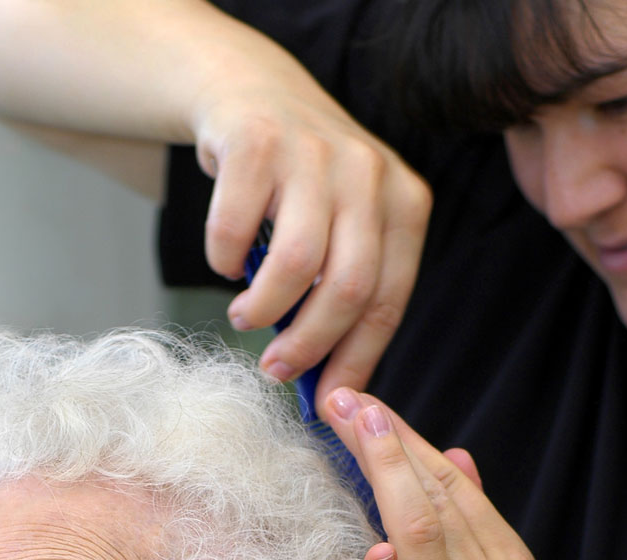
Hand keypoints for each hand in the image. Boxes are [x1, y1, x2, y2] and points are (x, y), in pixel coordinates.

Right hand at [192, 69, 430, 403]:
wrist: (253, 91)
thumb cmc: (301, 184)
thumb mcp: (345, 228)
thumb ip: (347, 294)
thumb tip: (334, 389)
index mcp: (404, 203)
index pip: (387, 302)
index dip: (356, 361)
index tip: (328, 401)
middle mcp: (368, 174)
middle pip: (346, 290)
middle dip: (307, 347)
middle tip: (276, 370)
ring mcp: (314, 154)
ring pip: (296, 266)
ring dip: (263, 310)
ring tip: (245, 318)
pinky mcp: (257, 143)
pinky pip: (235, 233)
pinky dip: (222, 262)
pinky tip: (225, 263)